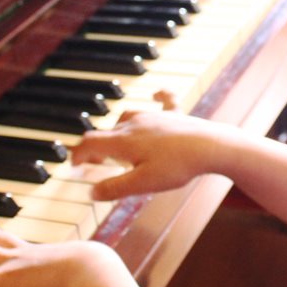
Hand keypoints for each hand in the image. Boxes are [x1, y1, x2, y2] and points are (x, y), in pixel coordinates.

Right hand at [72, 110, 235, 200]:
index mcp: (123, 141)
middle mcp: (134, 124)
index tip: (75, 167)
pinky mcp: (174, 115)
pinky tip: (156, 94)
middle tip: (98, 167)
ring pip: (127, 117)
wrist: (211, 146)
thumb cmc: (177, 166)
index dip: (77, 155)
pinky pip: (164, 100)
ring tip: (120, 146)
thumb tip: (91, 192)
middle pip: (106, 132)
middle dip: (97, 149)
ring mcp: (154, 116)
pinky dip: (157, 97)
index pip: (89, 143)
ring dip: (119, 131)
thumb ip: (114, 188)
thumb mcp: (142, 184)